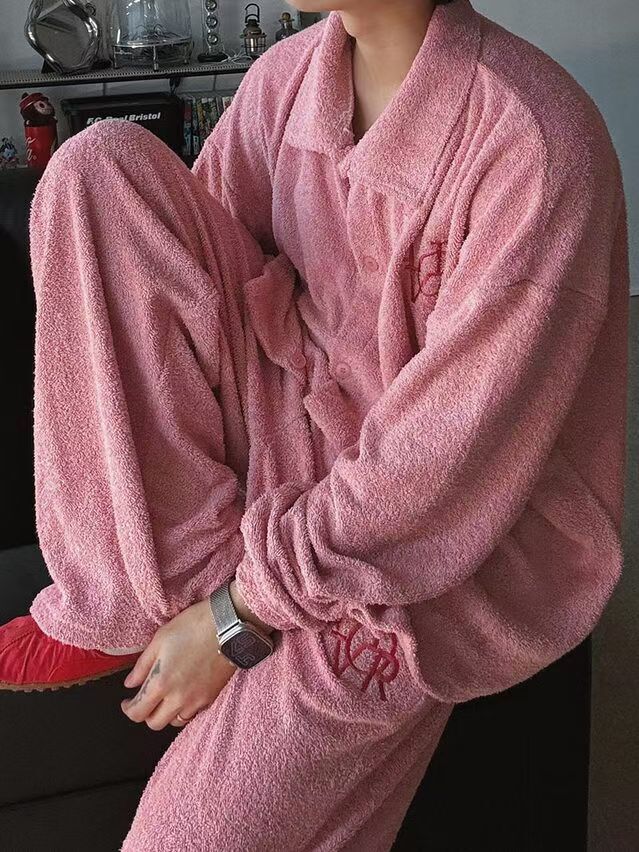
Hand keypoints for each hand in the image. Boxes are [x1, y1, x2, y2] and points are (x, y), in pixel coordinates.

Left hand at [120, 597, 235, 729]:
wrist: (228, 625)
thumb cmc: (192, 626)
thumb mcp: (160, 639)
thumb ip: (142, 665)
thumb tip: (130, 684)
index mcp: (160, 683)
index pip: (137, 713)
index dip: (128, 709)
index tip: (127, 701)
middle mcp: (177, 698)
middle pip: (154, 723)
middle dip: (145, 714)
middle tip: (146, 698)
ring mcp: (196, 701)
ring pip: (174, 722)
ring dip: (166, 713)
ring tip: (166, 696)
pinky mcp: (211, 698)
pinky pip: (192, 714)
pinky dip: (184, 709)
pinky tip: (184, 694)